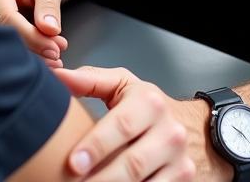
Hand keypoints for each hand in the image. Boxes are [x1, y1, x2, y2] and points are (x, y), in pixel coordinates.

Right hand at [0, 0, 68, 63]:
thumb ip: (49, 4)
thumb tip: (50, 29)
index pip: (7, 17)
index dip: (31, 36)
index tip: (53, 48)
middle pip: (4, 37)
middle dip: (33, 49)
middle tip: (56, 54)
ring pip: (5, 48)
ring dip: (32, 56)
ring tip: (54, 56)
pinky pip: (8, 50)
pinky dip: (28, 56)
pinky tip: (44, 58)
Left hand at [55, 66, 216, 179]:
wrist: (192, 125)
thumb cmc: (147, 105)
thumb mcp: (123, 84)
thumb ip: (90, 80)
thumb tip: (58, 77)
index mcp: (150, 102)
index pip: (121, 126)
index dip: (96, 146)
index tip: (73, 162)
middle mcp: (169, 130)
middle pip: (132, 162)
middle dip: (101, 177)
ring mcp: (179, 158)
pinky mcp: (184, 179)